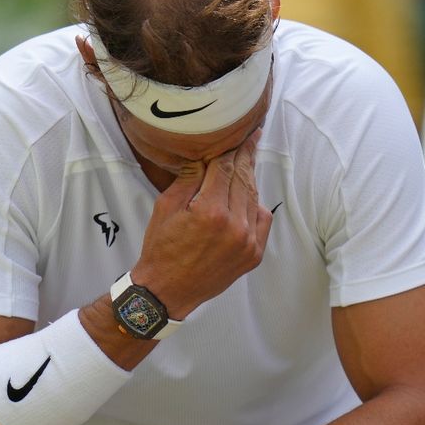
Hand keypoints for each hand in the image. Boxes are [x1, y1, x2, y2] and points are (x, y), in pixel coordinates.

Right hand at [131, 128, 272, 317]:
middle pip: (244, 179)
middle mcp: (235, 226)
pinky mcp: (254, 255)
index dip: (233, 147)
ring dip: (250, 179)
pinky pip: (262, 220)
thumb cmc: (161, 248)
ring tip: (246, 164)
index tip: (241, 133)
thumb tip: (207, 154)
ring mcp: (248, 242)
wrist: (167, 290)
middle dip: (246, 157)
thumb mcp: (166, 206)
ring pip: (255, 198)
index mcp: (211, 211)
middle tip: (252, 138)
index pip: (227, 167)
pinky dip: (255, 206)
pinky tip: (245, 199)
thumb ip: (191, 177)